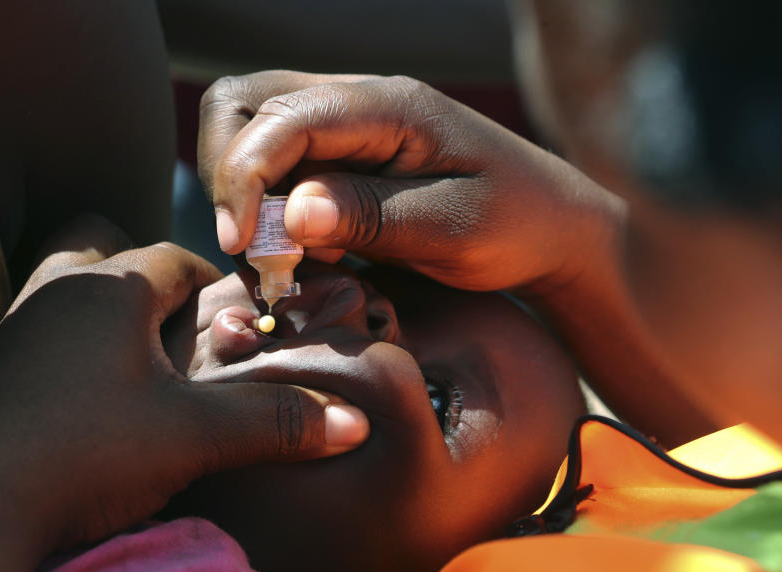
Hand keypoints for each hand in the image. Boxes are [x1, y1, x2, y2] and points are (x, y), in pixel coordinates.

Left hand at [0, 216, 368, 571]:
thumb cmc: (84, 451)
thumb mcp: (192, 436)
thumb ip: (272, 423)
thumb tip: (351, 424)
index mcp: (110, 287)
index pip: (176, 258)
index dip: (215, 285)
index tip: (238, 317)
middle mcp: (56, 291)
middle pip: (105, 246)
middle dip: (146, 276)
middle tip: (178, 324)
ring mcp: (16, 329)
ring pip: (68, 290)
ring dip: (106, 313)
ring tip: (138, 362)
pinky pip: (41, 333)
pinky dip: (71, 348)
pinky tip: (89, 396)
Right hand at [199, 70, 623, 293]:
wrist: (551, 226)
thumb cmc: (515, 225)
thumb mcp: (451, 230)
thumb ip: (370, 216)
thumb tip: (291, 214)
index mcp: (388, 106)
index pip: (282, 116)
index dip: (244, 176)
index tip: (245, 245)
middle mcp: (357, 100)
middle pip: (243, 104)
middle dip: (230, 176)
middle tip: (253, 251)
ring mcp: (345, 125)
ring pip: (250, 131)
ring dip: (245, 195)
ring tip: (279, 260)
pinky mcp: (342, 155)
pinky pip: (277, 166)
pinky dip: (269, 210)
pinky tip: (304, 254)